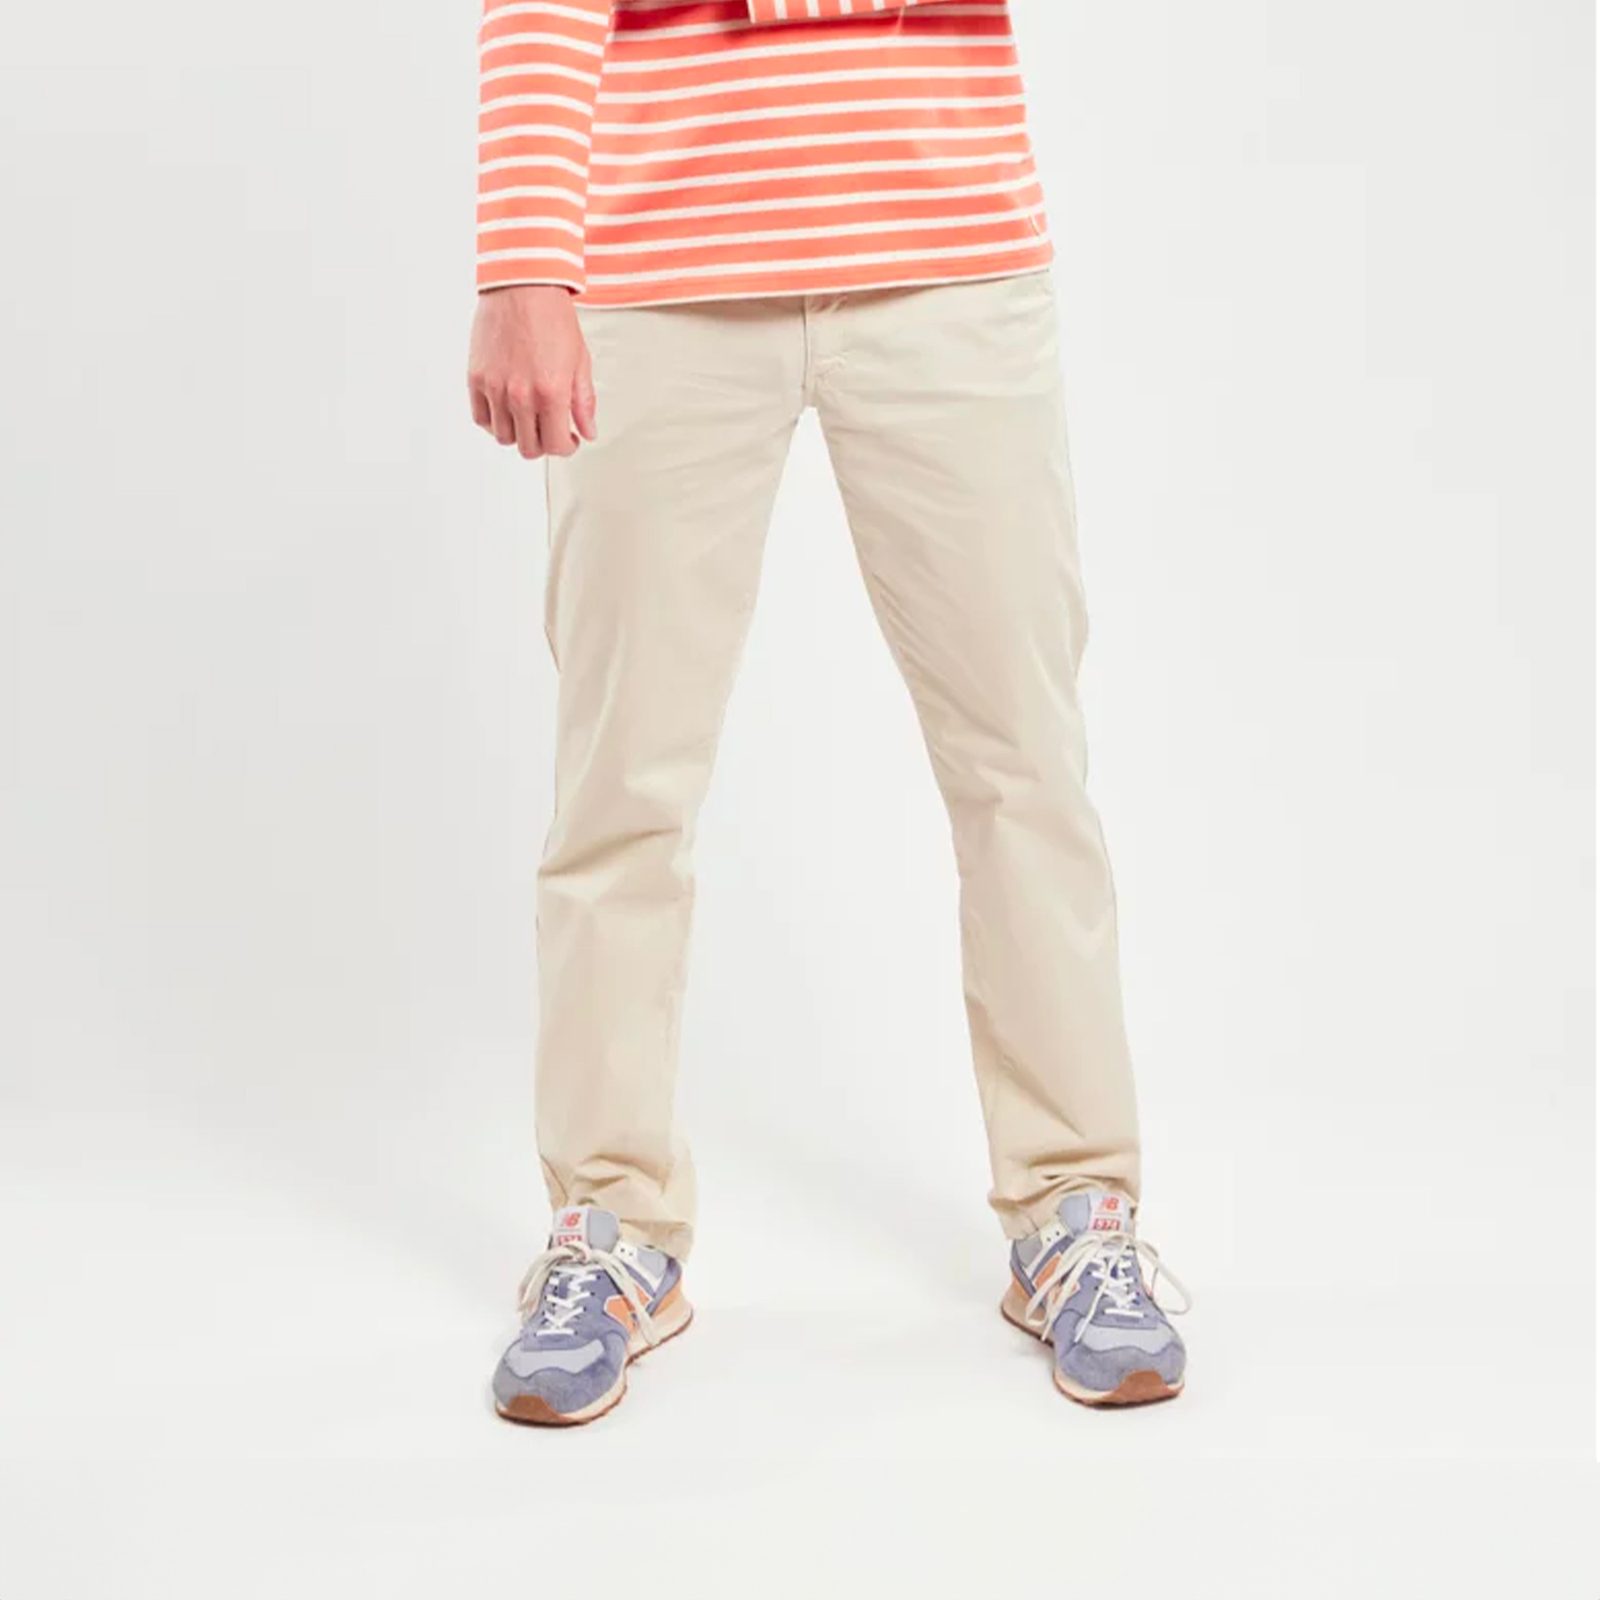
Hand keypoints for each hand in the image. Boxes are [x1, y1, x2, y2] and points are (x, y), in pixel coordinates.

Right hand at [467, 285, 597, 458]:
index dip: (566, 447)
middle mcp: (520, 396)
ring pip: (504, 438)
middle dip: (543, 443)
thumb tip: (588, 432)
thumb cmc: (553, 319)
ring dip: (518, 434)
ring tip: (528, 417)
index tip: (568, 438)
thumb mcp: (580, 361)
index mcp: (551, 393)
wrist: (522, 287)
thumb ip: (584, 402)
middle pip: (529, 448)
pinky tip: (506, 409)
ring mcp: (495, 388)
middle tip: (549, 429)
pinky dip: (493, 420)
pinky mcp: (476, 378)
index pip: (556, 446)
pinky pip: (480, 418)